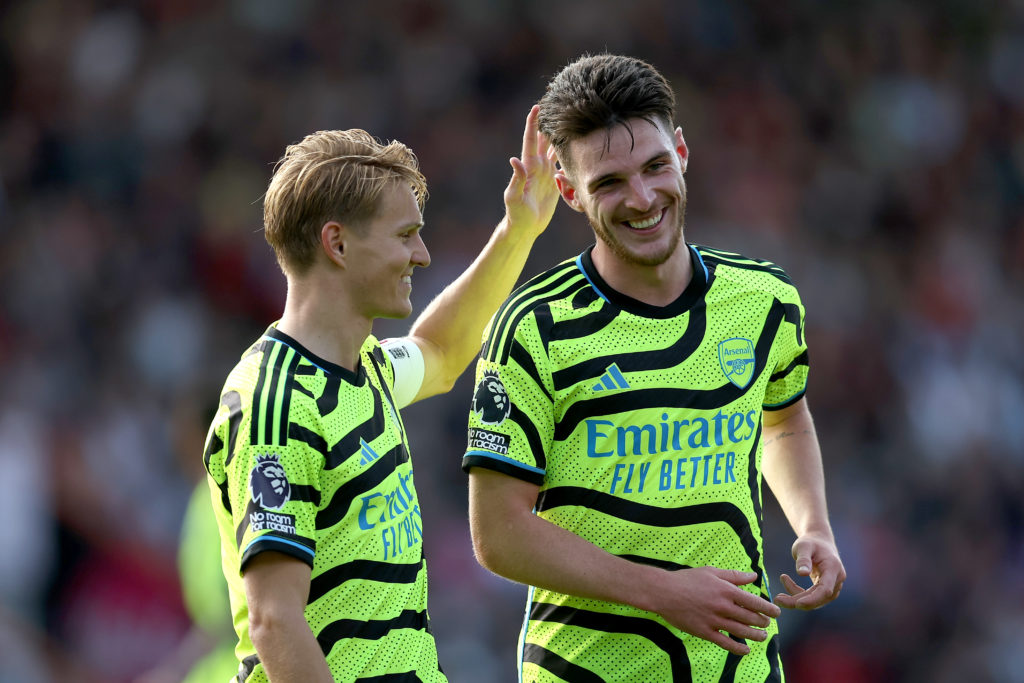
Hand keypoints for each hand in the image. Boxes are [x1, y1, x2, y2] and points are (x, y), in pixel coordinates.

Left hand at [503, 105, 558, 237]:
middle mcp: (537, 167)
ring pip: (553, 150)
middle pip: (543, 140)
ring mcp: (545, 173)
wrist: (525, 227)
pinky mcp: (553, 182)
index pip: (530, 140)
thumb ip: (516, 179)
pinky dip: (567, 154)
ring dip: (559, 136)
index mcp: (528, 167)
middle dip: (548, 124)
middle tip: (556, 106)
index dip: (532, 124)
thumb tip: (514, 159)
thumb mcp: (514, 197)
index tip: (536, 107)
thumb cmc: (516, 214)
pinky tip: (575, 146)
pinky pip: (561, 164)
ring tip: (568, 122)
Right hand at [657, 567, 780, 655]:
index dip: (768, 608)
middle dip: (763, 622)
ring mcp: (714, 621)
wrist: (664, 592)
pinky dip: (738, 649)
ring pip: (742, 632)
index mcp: (726, 590)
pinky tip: (746, 650)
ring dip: (756, 635)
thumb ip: (734, 575)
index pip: (754, 602)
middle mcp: (723, 606)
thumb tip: (754, 576)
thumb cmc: (687, 579)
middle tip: (767, 624)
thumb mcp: (711, 572)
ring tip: (762, 636)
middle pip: (751, 618)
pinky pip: (725, 643)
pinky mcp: (705, 632)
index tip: (776, 612)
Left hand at [775, 533, 844, 609]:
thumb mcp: (803, 546)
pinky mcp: (826, 589)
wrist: (819, 541)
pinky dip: (798, 594)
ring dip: (796, 599)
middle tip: (777, 599)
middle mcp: (837, 580)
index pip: (825, 589)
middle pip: (819, 598)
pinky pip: (812, 597)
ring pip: (815, 600)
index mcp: (833, 568)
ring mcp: (833, 586)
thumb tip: (802, 574)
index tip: (797, 604)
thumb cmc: (810, 542)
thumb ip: (803, 559)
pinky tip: (786, 582)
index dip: (812, 599)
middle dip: (798, 601)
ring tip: (779, 595)